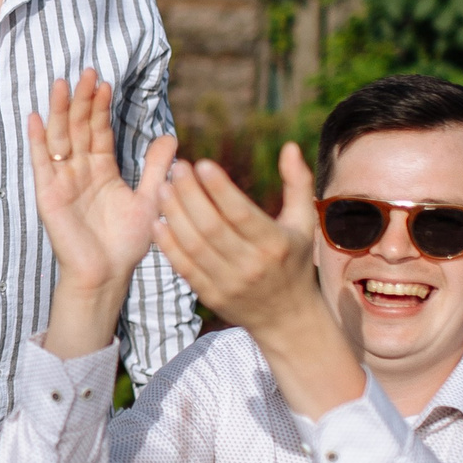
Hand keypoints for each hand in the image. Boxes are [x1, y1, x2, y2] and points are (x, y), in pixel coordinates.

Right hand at [27, 70, 176, 294]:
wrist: (106, 274)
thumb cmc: (126, 243)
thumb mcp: (149, 199)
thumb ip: (156, 168)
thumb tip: (170, 136)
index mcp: (102, 170)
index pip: (99, 131)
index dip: (100, 107)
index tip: (105, 82)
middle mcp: (80, 171)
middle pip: (77, 128)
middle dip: (81, 100)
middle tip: (86, 71)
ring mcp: (62, 181)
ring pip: (59, 138)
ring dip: (58, 111)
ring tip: (60, 83)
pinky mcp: (48, 194)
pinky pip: (41, 163)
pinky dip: (37, 141)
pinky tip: (34, 117)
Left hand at [156, 142, 363, 417]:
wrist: (287, 317)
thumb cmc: (295, 261)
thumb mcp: (304, 222)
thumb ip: (298, 183)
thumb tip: (289, 145)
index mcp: (276, 244)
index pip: (241, 213)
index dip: (219, 188)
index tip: (201, 163)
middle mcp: (251, 265)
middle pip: (211, 226)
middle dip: (190, 194)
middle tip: (176, 168)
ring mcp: (228, 283)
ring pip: (193, 245)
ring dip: (174, 215)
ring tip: (162, 188)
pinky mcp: (210, 295)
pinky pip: (184, 267)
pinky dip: (168, 245)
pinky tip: (158, 222)